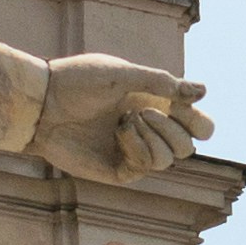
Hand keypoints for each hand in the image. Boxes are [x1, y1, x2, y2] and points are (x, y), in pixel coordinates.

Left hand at [32, 57, 212, 185]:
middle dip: (174, 129)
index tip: (184, 109)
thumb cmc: (78, 81)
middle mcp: (149, 129)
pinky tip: (119, 134)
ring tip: (126, 121)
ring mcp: (134, 151)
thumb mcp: (123, 75)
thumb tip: (204, 90)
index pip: (196, 123)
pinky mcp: (119, 169)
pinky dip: (140, 148)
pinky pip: (147, 166)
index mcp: (155, 103)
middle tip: (143, 112)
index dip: (200, 122)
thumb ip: (162, 83)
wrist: (42, 105)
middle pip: (188, 145)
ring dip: (155, 138)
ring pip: (170, 159)